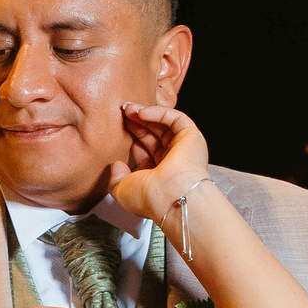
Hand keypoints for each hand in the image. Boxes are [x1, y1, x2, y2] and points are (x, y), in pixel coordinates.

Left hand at [107, 103, 209, 223]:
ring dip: (145, 115)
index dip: (132, 140)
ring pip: (164, 125)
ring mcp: (182, 149)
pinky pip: (175, 118)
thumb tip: (115, 165)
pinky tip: (142, 112)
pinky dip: (158, 113)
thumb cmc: (149, 197)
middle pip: (153, 136)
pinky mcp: (191, 137)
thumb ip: (116, 177)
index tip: (118, 131)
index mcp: (159, 176)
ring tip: (128, 109)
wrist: (170, 195)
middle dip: (137, 123)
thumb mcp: (122, 190)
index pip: (145, 153)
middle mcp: (172, 163)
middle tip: (122, 113)